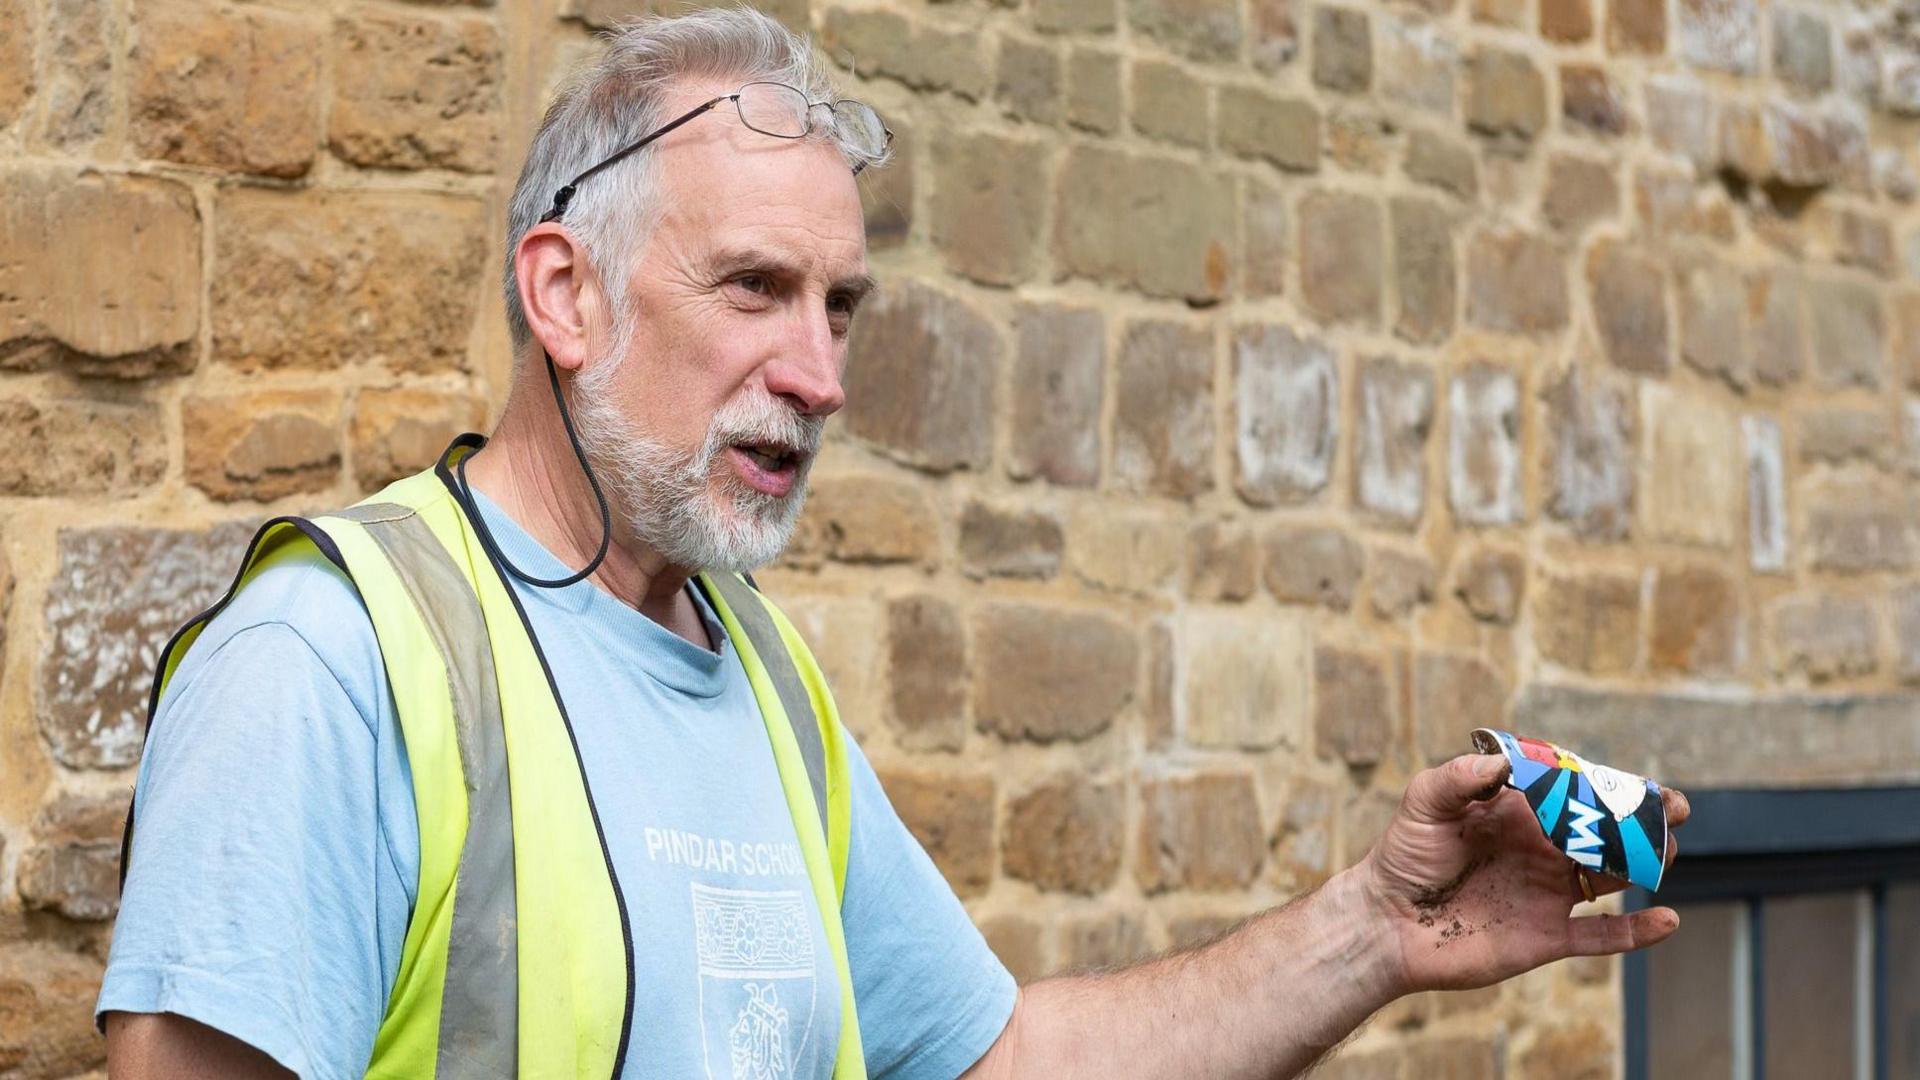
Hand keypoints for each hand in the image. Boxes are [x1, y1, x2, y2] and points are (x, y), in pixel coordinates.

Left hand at [1356, 753, 1689, 993]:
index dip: (1611, 788)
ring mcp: (1547, 896)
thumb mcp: (1425, 802)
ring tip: (1667, 852)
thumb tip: (1505, 762)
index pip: (1576, 797)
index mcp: (1520, 816)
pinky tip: (1668, 920)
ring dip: (1644, 865)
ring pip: (1613, 880)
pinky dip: (1636, 933)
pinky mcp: (1547, 937)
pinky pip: (1601, 937)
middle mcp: (1541, 853)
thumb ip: (1461, 777)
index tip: (1640, 784)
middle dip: (1642, 823)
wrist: (1385, 922)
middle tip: (1671, 812)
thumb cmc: (1402, 857)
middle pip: (1607, 836)